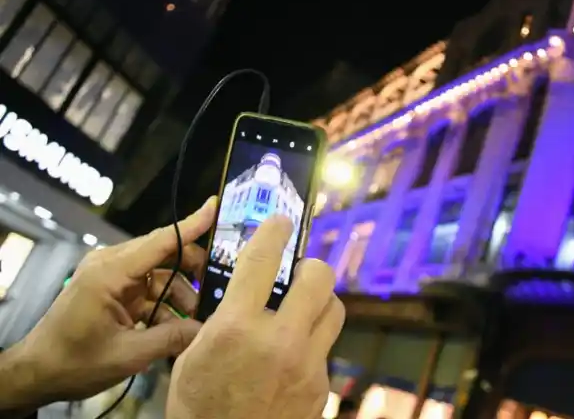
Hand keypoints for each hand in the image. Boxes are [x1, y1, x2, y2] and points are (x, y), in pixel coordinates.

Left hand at [0, 197, 216, 411]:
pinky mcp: (110, 290)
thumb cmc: (75, 361)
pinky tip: (173, 327)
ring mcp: (110, 277)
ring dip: (178, 294)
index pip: (160, 241)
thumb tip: (207, 329)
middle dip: (191, 270)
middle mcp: (110, 265)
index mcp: (110, 272)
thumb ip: (171, 338)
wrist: (37, 374)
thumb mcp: (127, 354)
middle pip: (163, 253)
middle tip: (215, 290)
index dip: (191, 225)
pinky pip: (147, 289)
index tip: (215, 206)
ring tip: (193, 320)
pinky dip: (163, 304)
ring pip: (159, 274)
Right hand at [167, 216, 344, 418]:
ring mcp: (306, 364)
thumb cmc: (198, 408)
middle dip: (309, 268)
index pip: (262, 261)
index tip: (281, 222)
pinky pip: (326, 348)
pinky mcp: (320, 386)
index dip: (273, 232)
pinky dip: (312, 342)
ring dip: (320, 302)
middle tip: (297, 274)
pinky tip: (293, 355)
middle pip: (319, 277)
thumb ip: (220, 321)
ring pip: (334, 309)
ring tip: (301, 309)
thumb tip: (242, 293)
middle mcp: (279, 340)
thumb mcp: (192, 359)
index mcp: (236, 328)